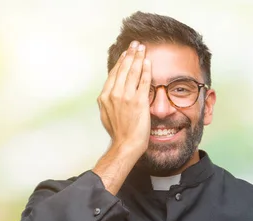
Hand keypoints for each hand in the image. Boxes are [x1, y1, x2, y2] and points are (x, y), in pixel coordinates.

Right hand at [97, 41, 151, 157]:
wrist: (126, 145)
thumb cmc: (119, 133)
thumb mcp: (106, 114)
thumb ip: (108, 102)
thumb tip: (110, 94)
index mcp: (104, 97)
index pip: (114, 74)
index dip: (121, 61)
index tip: (126, 53)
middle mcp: (114, 94)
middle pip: (123, 69)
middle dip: (130, 54)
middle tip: (135, 44)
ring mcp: (126, 97)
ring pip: (132, 72)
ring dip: (138, 57)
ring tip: (142, 48)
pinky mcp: (139, 101)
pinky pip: (143, 82)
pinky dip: (146, 70)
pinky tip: (148, 62)